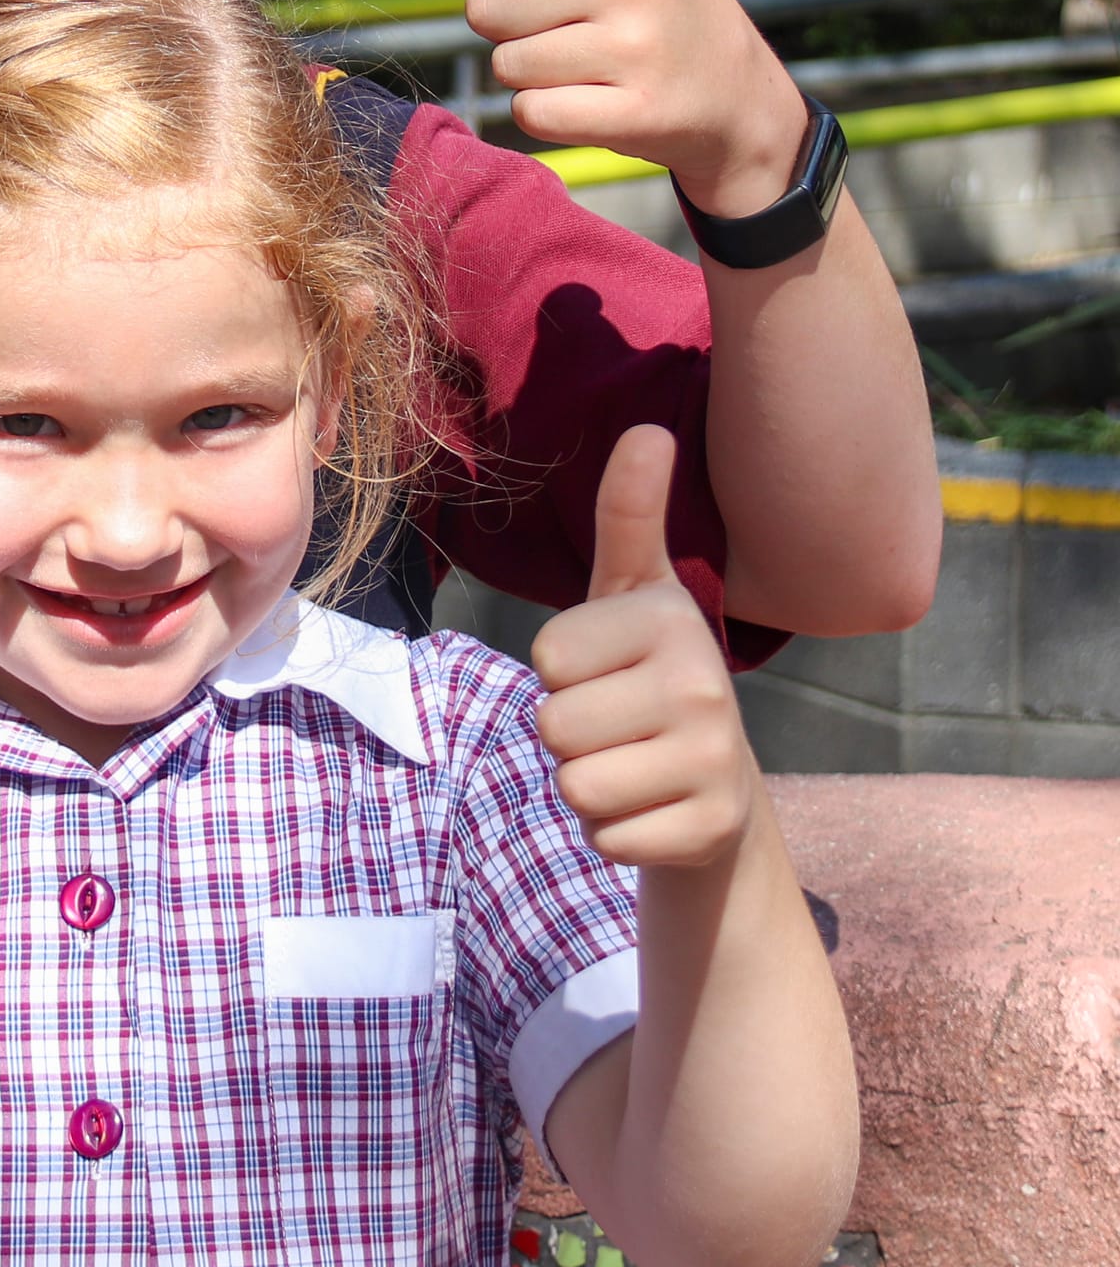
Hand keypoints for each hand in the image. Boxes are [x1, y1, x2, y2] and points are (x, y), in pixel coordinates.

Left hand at [463, 0, 805, 213]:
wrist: (737, 96)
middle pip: (486, 8)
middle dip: (518, 26)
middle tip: (576, 29)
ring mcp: (633, 48)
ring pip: (507, 65)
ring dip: (536, 74)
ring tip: (592, 65)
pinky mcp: (634, 114)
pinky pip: (531, 113)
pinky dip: (550, 116)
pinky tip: (596, 103)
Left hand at [530, 427, 754, 870]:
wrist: (718, 783)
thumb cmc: (649, 669)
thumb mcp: (632, 590)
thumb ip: (629, 512)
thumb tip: (645, 427)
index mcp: (672, 620)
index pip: (548, 657)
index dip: (562, 670)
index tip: (608, 668)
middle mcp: (703, 685)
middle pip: (554, 725)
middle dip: (568, 733)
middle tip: (617, 722)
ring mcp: (713, 762)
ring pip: (575, 786)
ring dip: (587, 783)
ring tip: (632, 761)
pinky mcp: (709, 829)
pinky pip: (606, 839)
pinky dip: (614, 833)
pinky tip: (652, 806)